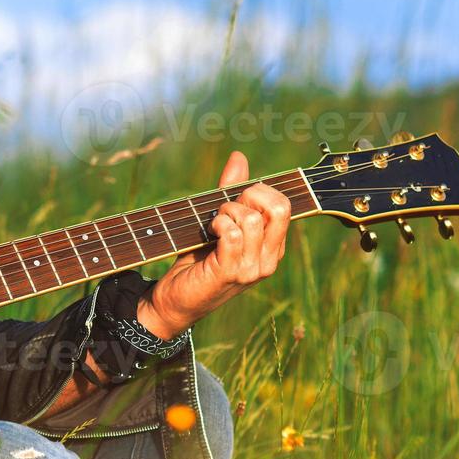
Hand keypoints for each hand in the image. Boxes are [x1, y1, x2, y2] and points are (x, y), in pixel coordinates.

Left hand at [137, 150, 291, 339]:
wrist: (173, 300)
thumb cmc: (196, 260)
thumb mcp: (217, 221)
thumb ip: (230, 191)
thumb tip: (239, 157)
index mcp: (271, 247)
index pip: (285, 206)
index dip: (259, 192)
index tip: (235, 199)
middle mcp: (269, 259)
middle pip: (280, 208)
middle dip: (250, 194)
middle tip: (226, 206)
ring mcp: (252, 269)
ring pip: (252, 219)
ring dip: (226, 211)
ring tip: (212, 222)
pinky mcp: (231, 273)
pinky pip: (233, 234)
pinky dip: (217, 224)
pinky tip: (208, 231)